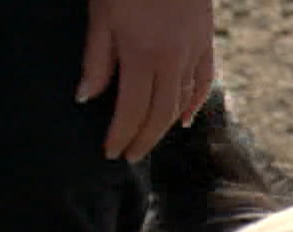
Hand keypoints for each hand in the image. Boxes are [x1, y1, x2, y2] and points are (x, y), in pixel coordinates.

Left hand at [77, 0, 215, 161]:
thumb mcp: (102, 15)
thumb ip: (97, 58)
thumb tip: (86, 97)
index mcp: (143, 56)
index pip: (132, 110)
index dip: (121, 135)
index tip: (110, 152)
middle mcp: (172, 62)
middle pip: (159, 114)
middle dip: (143, 139)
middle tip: (129, 156)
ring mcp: (192, 52)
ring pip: (181, 102)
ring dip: (164, 126)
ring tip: (148, 140)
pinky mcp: (205, 41)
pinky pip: (202, 81)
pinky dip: (193, 103)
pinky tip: (183, 118)